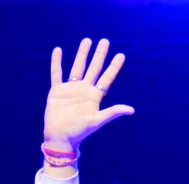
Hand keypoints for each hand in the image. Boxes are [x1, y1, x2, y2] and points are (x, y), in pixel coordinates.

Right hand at [43, 38, 134, 154]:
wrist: (60, 138)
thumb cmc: (79, 132)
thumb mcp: (97, 121)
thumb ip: (113, 112)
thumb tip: (131, 110)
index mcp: (95, 96)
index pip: (107, 78)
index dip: (114, 67)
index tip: (121, 55)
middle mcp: (84, 90)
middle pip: (94, 68)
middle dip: (99, 55)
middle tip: (105, 41)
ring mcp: (70, 89)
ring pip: (77, 67)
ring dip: (82, 54)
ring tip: (87, 40)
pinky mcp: (57, 91)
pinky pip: (56, 73)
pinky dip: (57, 62)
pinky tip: (58, 50)